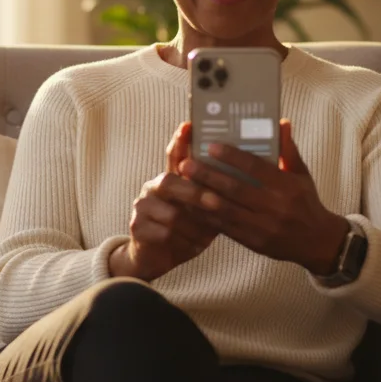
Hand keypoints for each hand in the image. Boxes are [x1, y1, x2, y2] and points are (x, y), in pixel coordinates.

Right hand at [109, 122, 218, 280]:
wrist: (159, 256)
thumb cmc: (188, 228)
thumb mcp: (202, 210)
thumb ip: (214, 193)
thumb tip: (243, 178)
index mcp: (171, 178)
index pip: (174, 154)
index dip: (181, 140)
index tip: (189, 125)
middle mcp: (154, 187)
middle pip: (170, 182)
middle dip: (195, 193)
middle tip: (216, 202)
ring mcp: (142, 206)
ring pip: (171, 213)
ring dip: (192, 227)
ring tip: (205, 236)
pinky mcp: (137, 227)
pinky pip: (164, 234)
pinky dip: (183, 242)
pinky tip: (192, 246)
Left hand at [177, 119, 348, 275]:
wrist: (317, 242)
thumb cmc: (307, 202)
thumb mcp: (302, 175)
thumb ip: (288, 150)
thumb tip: (281, 122)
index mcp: (287, 187)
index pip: (256, 168)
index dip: (232, 157)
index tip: (211, 146)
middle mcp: (275, 207)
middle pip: (236, 189)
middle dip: (209, 176)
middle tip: (187, 164)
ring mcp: (263, 227)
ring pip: (227, 210)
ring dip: (202, 196)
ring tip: (184, 184)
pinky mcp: (254, 242)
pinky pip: (226, 228)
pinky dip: (208, 217)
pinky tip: (193, 206)